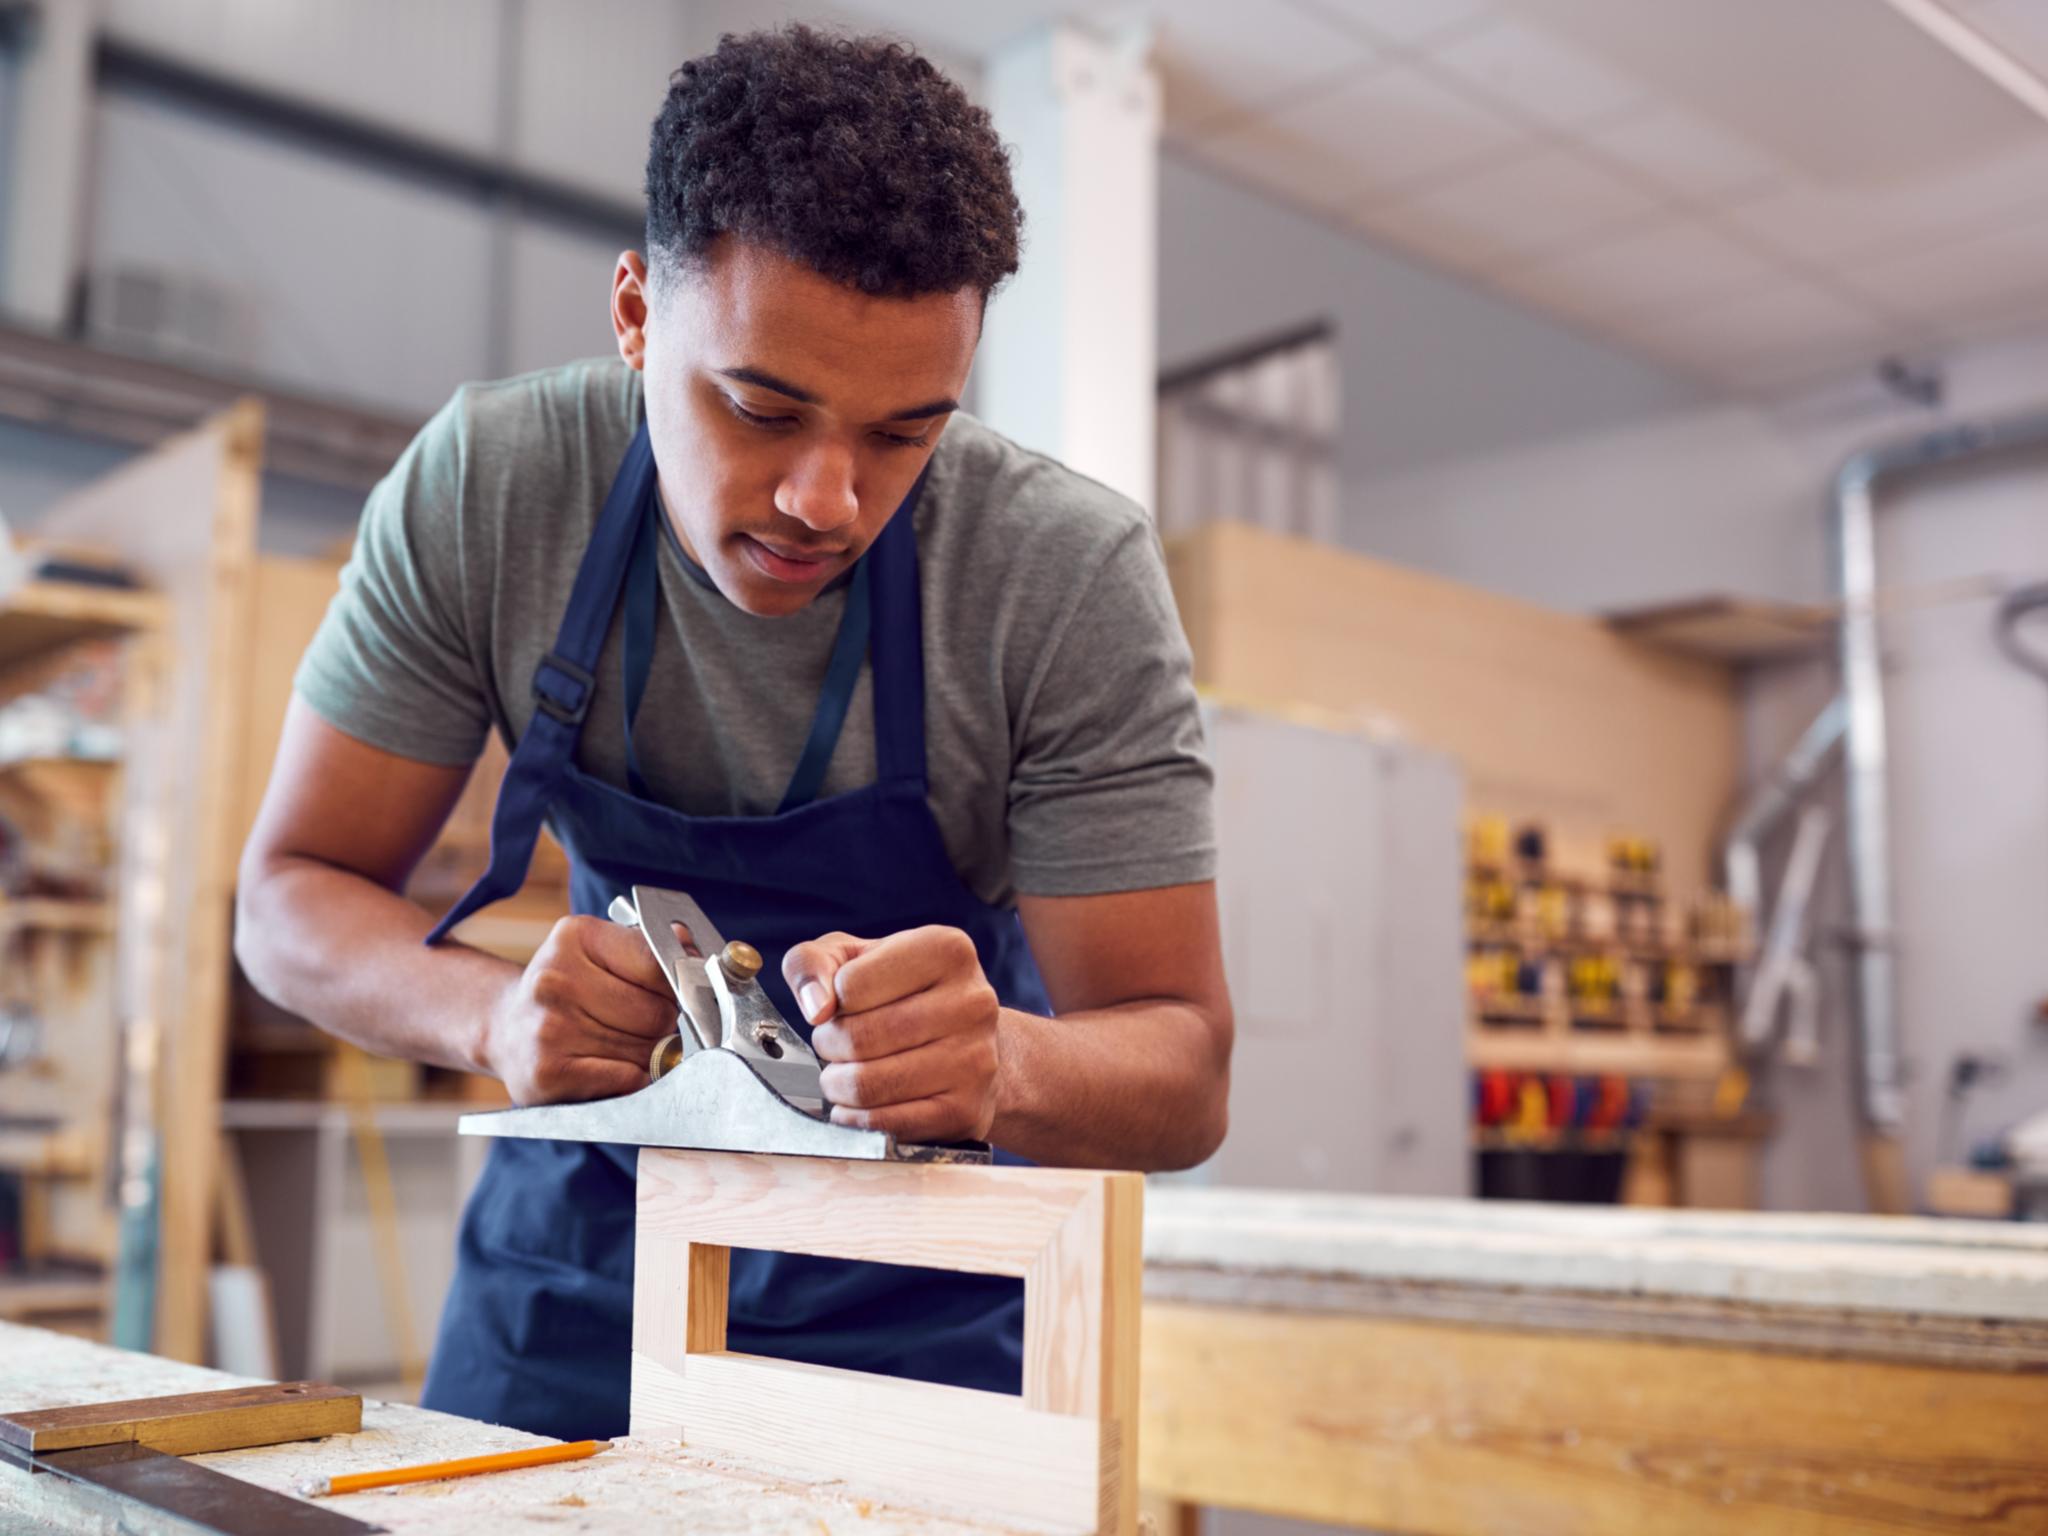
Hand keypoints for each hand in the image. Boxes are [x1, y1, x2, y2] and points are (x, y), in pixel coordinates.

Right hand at [482, 915, 677, 1104]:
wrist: (505, 1027)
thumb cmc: (566, 988)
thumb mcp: (601, 950)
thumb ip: (649, 948)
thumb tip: (689, 946)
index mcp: (575, 937)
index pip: (660, 964)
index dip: (677, 986)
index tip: (673, 994)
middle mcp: (555, 980)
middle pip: (657, 1013)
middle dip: (663, 1024)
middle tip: (642, 1025)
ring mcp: (548, 1029)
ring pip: (646, 1050)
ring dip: (649, 1054)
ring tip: (622, 1045)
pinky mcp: (547, 1074)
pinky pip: (627, 1079)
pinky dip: (633, 1079)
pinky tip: (615, 1068)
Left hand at [782, 926, 1001, 1142]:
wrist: (969, 1044)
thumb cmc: (903, 993)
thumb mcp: (854, 958)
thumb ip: (812, 962)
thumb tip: (816, 1006)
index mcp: (947, 950)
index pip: (851, 986)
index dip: (831, 1002)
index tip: (844, 1007)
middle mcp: (973, 1001)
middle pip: (858, 1038)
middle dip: (829, 1046)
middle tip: (836, 1046)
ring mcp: (975, 1059)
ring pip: (867, 1085)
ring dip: (838, 1085)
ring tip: (846, 1074)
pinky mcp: (966, 1110)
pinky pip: (885, 1124)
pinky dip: (855, 1119)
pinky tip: (858, 1106)